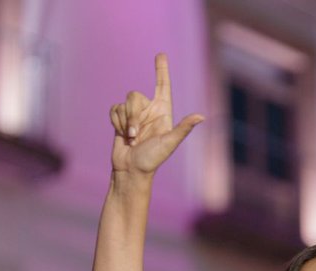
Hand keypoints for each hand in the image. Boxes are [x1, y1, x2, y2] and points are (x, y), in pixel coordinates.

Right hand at [109, 53, 203, 175]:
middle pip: (135, 95)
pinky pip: (114, 109)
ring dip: (124, 122)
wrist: (131, 171)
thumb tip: (201, 117)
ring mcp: (135, 115)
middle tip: (135, 135)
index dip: (162, 70)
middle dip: (132, 115)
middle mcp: (149, 110)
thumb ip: (183, 128)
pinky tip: (121, 135)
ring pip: (123, 103)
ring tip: (130, 139)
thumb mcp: (169, 143)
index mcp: (163, 112)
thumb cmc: (152, 160)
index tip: (161, 55)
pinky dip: (116, 122)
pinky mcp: (121, 119)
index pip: (162, 86)